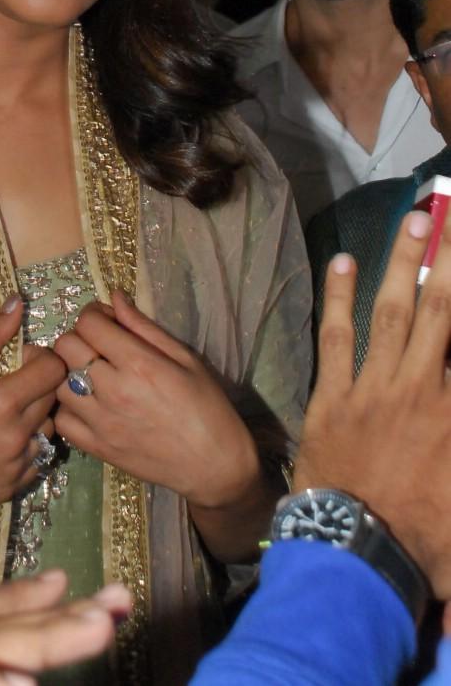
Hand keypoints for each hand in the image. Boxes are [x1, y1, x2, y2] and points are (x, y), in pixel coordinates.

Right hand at [0, 297, 64, 514]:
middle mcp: (18, 437)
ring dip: (33, 415)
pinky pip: (37, 459)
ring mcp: (17, 467)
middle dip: (37, 383)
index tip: (18, 359)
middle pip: (53, 398)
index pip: (54, 370)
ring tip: (0, 413)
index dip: (40, 357)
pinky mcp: (11, 488)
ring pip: (47, 429)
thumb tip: (17, 304)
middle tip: (5, 382)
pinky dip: (26, 446)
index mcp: (3, 403)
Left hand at [55, 292, 258, 510]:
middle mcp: (113, 391)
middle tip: (99, 348)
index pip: (88, 323)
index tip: (108, 322)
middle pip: (65, 347)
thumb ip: (143, 327)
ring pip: (57, 383)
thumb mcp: (184, 357)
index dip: (95, 314)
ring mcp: (102, 422)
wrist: (215, 464)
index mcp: (138, 363)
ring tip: (92, 377)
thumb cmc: (207, 405)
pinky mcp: (97, 448)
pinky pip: (61, 421)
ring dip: (70, 373)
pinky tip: (87, 405)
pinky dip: (68, 409)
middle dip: (79, 338)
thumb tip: (115, 298)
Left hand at [295, 207, 450, 596]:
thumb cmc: (427, 541)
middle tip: (450, 216)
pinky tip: (346, 262)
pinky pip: (338, 336)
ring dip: (404, 263)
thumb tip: (450, 392)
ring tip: (413, 222)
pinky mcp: (334, 396)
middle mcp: (424, 387)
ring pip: (393, 311)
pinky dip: (342, 297)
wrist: (357, 557)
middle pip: (442, 310)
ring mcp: (375, 387)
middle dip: (450, 260)